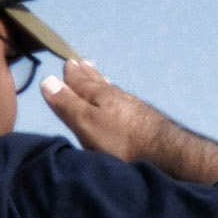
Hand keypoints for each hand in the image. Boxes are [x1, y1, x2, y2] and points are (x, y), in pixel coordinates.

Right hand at [38, 61, 154, 158]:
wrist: (168, 155)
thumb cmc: (123, 141)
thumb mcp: (86, 123)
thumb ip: (67, 104)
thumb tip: (48, 81)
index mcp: (100, 96)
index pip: (80, 82)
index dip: (72, 75)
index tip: (68, 63)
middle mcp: (118, 98)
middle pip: (98, 83)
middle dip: (87, 74)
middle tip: (81, 63)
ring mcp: (135, 109)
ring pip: (113, 92)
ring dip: (102, 83)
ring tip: (98, 76)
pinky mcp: (148, 123)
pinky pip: (126, 103)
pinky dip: (118, 98)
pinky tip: (123, 102)